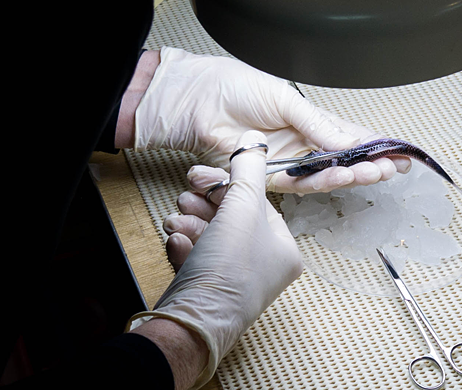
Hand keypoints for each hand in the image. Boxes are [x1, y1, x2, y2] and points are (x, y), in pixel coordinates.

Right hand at [129, 131, 303, 387]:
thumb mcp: (242, 206)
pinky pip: (198, 261)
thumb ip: (248, 169)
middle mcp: (265, 268)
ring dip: (191, 224)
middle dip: (204, 205)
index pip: (258, 203)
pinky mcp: (210, 293)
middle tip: (186, 195)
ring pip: (212, 239)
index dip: (228, 185)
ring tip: (176, 220)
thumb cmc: (228, 268)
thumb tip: (253, 140)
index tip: (201, 175)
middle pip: (233, 220)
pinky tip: (176, 242)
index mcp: (285, 250)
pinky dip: (186, 248)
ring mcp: (237, 283)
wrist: (193, 321)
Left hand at [134, 47, 408, 192]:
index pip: (349, 136)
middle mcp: (301, 143)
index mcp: (309, 120)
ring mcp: (286, 161)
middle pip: (342, 160)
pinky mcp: (267, 177)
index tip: (400, 153)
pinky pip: (299, 183)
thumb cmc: (235, 88)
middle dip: (370, 165)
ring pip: (325, 175)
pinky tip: (342, 177)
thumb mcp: (285, 99)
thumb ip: (317, 123)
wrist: (197, 100)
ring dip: (352, 176)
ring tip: (376, 173)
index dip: (375, 145)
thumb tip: (351, 142)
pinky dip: (322, 181)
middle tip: (393, 168)